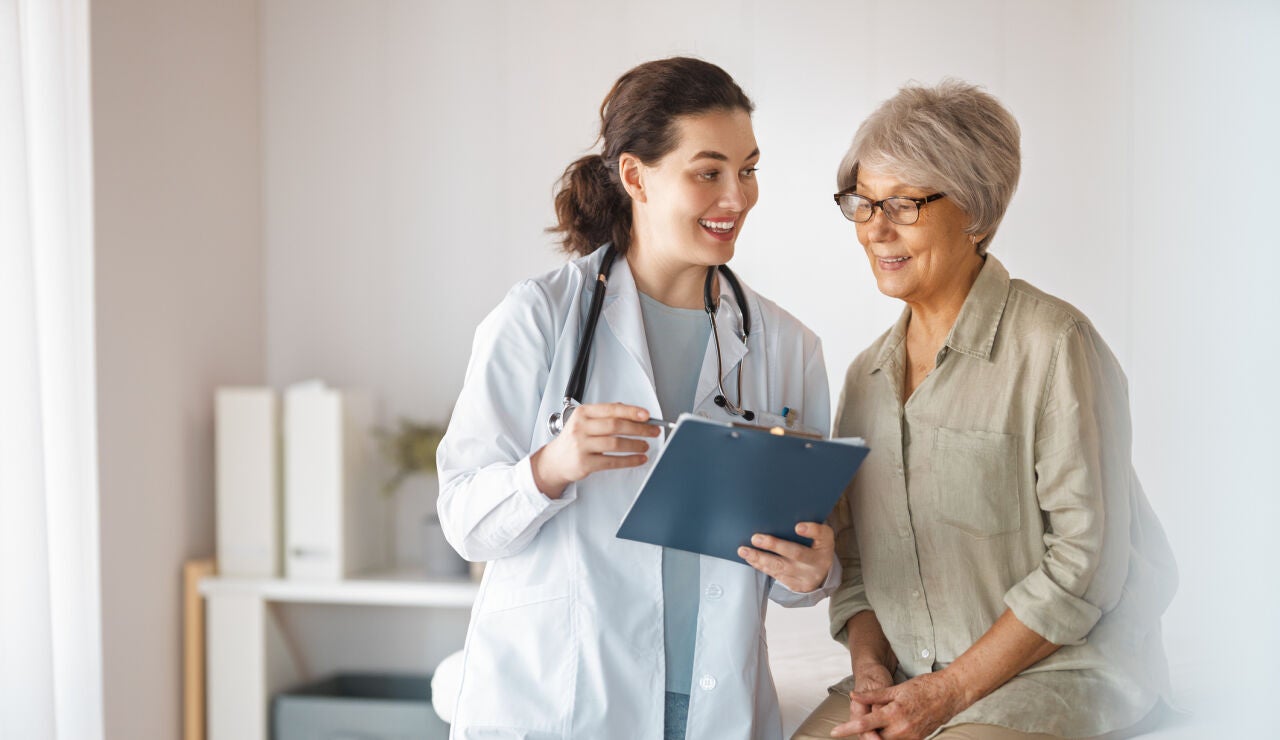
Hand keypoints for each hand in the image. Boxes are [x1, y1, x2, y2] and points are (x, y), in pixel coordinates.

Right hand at [530, 402, 659, 497]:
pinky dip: (629, 460)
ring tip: (646, 446)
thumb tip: (632, 411)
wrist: (554, 461)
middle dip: (639, 429)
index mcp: (582, 413)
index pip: (611, 409)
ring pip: (615, 444)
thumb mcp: (584, 421)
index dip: (631, 411)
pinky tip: (639, 459)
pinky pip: (612, 461)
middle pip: (615, 426)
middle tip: (653, 431)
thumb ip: (606, 415)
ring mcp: (581, 446)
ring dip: (635, 445)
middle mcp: (580, 428)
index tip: (647, 415)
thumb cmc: (573, 439)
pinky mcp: (584, 463)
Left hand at [737, 522, 833, 592]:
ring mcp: (805, 576)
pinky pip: (775, 574)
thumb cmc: (815, 546)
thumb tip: (779, 515)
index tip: (797, 527)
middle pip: (796, 553)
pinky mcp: (794, 585)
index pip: (821, 535)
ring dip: (759, 558)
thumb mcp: (819, 535)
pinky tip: (750, 558)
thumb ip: (806, 527)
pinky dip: (760, 565)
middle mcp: (817, 562)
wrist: (821, 574)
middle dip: (774, 545)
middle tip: (756, 538)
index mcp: (825, 544)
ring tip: (744, 550)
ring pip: (780, 567)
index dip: (811, 530)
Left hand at [831, 671, 964, 739]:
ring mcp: (911, 737)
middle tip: (859, 722)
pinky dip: (890, 736)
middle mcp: (901, 729)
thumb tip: (854, 695)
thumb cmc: (924, 687)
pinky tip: (889, 728)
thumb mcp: (896, 688)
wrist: (950, 694)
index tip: (834, 732)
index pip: (864, 724)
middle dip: (865, 732)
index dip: (847, 729)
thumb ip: (873, 695)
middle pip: (874, 737)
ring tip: (877, 723)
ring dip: (878, 735)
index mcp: (893, 713)